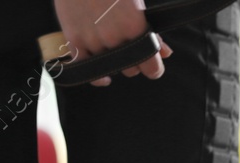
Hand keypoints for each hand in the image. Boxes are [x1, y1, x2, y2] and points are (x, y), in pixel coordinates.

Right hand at [54, 0, 172, 82]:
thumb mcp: (137, 1)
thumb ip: (152, 29)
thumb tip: (165, 53)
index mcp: (134, 26)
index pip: (151, 66)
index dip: (154, 68)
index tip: (154, 67)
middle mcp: (114, 38)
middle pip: (130, 68)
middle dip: (133, 60)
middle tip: (129, 44)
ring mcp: (92, 40)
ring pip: (110, 67)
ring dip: (114, 60)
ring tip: (112, 46)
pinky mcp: (74, 39)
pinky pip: (85, 68)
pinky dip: (96, 75)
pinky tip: (104, 77)